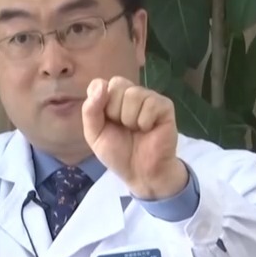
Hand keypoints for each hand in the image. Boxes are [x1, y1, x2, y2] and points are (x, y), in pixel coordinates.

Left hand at [81, 76, 187, 199]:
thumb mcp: (94, 135)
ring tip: (136, 130)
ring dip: (130, 119)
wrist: (140, 173)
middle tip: (122, 128)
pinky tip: (148, 130)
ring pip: (134, 94)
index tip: (105, 120)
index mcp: (111, 99)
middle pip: (117, 84)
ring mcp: (149, 98)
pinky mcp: (165, 106)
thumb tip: (101, 85)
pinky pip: (150, 104)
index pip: (99, 83)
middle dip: (114, 111)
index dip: (99, 101)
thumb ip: (90, 110)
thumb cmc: (118, 153)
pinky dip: (145, 121)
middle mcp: (130, 94)